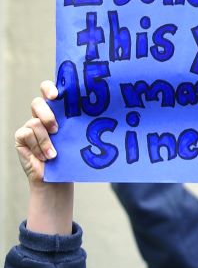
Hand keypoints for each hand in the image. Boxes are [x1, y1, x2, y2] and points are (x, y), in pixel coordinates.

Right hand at [16, 80, 72, 234]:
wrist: (57, 179)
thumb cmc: (71, 156)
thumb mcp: (79, 138)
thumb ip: (82, 125)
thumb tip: (106, 117)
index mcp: (58, 111)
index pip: (49, 90)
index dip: (50, 88)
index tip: (57, 94)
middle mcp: (42, 116)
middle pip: (38, 102)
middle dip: (47, 113)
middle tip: (56, 128)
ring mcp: (30, 126)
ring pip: (34, 122)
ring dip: (46, 140)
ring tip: (54, 153)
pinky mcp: (22, 138)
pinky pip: (26, 134)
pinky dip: (37, 147)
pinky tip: (45, 157)